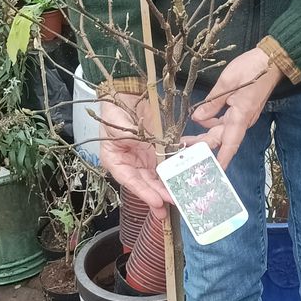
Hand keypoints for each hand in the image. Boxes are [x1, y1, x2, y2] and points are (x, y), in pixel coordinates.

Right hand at [97, 92, 169, 215]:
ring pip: (157, 176)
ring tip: (178, 198)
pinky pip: (168, 161)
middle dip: (157, 195)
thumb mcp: (118, 126)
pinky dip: (176, 168)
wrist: (125, 93)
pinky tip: (186, 175)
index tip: (156, 202)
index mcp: (115, 160)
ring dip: (167, 187)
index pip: (130, 180)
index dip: (143, 192)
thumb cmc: (114, 110)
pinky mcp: (157, 149)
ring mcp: (145, 157)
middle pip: (145, 182)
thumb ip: (131, 138)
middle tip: (169, 207)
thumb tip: (145, 148)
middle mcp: (131, 162)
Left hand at [190, 47, 281, 171]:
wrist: (271, 60)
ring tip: (187, 136)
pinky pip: (226, 121)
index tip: (213, 172)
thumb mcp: (227, 82)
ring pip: (222, 130)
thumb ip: (212, 102)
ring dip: (206, 133)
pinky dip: (213, 122)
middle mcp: (242, 120)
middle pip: (221, 138)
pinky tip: (201, 118)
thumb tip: (197, 117)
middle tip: (183, 147)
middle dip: (203, 144)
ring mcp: (243, 116)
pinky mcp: (242, 110)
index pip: (230, 144)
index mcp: (240, 116)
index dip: (221, 159)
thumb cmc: (251, 69)